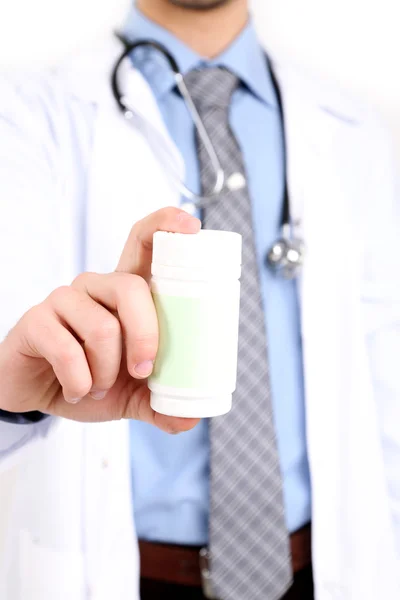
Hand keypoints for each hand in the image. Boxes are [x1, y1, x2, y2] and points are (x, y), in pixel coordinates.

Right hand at [0, 207, 200, 432]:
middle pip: (132, 288)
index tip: (192, 226)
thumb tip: (191, 419)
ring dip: (107, 371)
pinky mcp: (37, 319)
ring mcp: (64, 299)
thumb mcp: (130, 394)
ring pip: (103, 327)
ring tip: (99, 385)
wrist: (38, 394)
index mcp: (125, 293)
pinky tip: (76, 389)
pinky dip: (80, 381)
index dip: (166, 227)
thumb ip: (160, 402)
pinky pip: (68, 350)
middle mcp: (96, 287)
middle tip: (143, 372)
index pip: (143, 243)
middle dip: (146, 338)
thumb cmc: (88, 378)